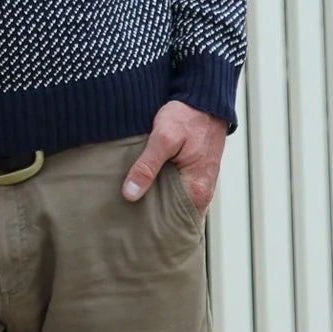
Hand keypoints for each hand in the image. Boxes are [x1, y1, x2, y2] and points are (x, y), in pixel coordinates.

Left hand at [121, 99, 227, 218]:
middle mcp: (202, 191)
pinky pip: (176, 188)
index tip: (134, 234)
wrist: (206, 97)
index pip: (176, 223)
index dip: (156, 229)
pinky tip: (143, 188)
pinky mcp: (194, 171)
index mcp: (196, 189)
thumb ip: (146, 166)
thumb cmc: (188, 115)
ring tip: (130, 210)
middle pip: (174, 215)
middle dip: (153, 219)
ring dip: (156, 203)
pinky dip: (162, 190)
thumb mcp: (163, 138)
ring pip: (174, 201)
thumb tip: (129, 194)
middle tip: (126, 224)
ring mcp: (199, 181)